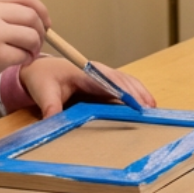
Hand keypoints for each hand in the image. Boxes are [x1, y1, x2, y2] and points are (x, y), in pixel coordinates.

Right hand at [0, 0, 47, 105]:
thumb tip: (32, 13)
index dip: (40, 9)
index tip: (44, 22)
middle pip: (32, 14)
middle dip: (41, 30)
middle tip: (36, 43)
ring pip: (32, 35)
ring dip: (35, 46)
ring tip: (27, 54)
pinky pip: (24, 54)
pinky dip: (26, 59)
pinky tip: (17, 63)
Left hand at [19, 58, 156, 117]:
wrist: (40, 69)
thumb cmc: (43, 78)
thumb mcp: (43, 92)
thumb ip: (50, 107)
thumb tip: (53, 123)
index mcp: (85, 72)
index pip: (108, 81)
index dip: (123, 91)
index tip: (134, 103)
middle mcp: (98, 72)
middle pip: (123, 80)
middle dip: (137, 94)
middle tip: (150, 110)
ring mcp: (103, 76)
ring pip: (127, 82)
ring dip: (140, 93)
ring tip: (153, 109)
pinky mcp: (104, 83)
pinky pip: (124, 86)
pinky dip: (137, 93)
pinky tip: (145, 104)